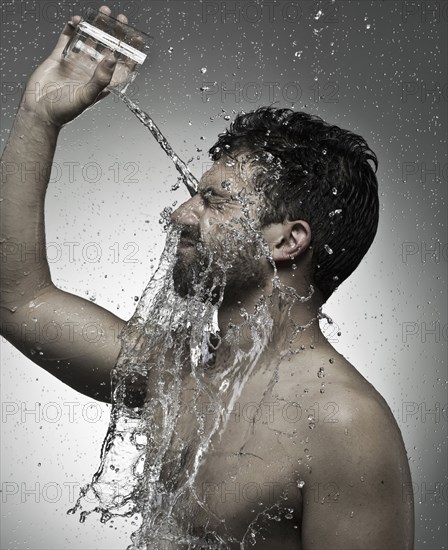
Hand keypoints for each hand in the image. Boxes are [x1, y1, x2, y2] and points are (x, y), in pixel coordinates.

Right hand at [21, 6, 128, 127]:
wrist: (39, 111)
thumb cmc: (64, 111)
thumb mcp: (87, 96)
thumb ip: (101, 78)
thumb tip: (113, 58)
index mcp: (102, 83)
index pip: (122, 65)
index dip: (131, 52)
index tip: (137, 38)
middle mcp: (92, 71)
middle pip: (108, 48)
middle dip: (116, 34)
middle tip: (121, 19)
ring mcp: (77, 63)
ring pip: (90, 40)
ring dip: (97, 26)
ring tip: (103, 13)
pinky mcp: (60, 57)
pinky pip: (68, 38)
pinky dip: (73, 28)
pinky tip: (78, 20)